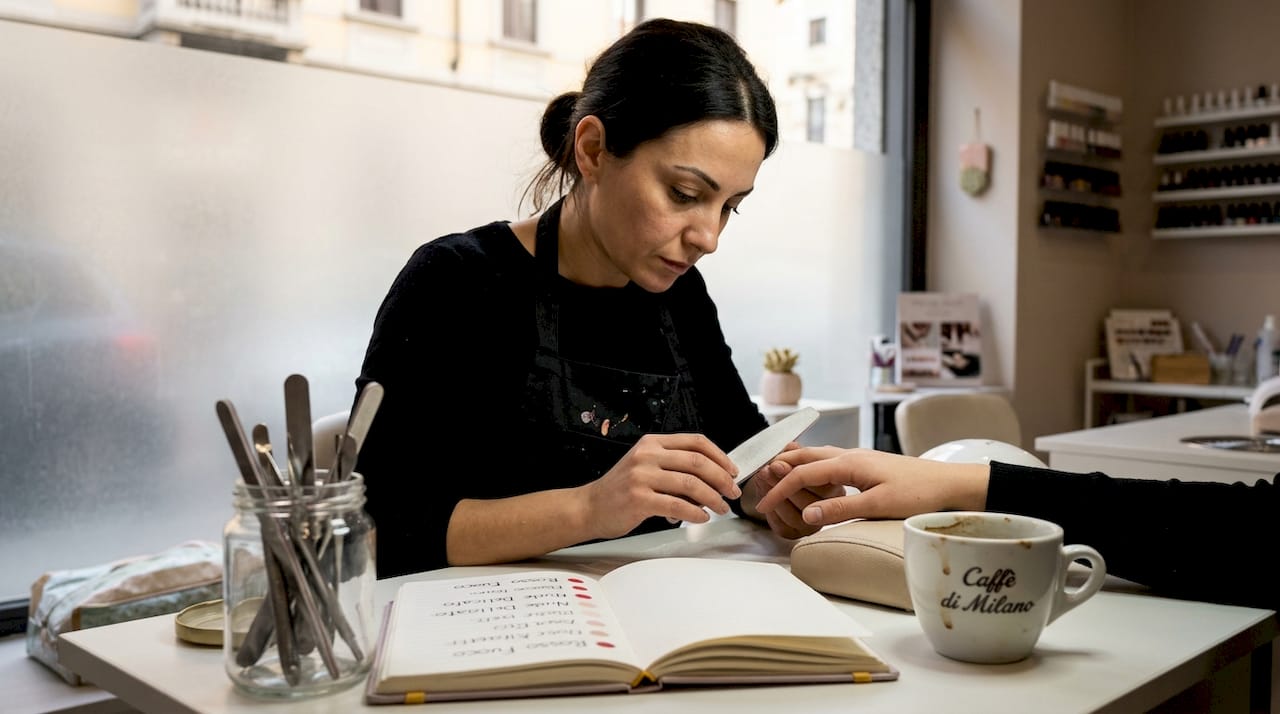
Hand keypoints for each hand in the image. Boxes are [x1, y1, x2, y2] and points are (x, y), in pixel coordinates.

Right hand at [580, 433, 740, 538]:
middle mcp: (647, 455)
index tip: (733, 471)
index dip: (720, 456)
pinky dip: (695, 513)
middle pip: (698, 462)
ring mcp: (642, 476)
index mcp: (652, 443)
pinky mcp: (639, 499)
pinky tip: (701, 518)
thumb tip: (713, 478)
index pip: (696, 441)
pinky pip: (677, 505)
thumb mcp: (645, 466)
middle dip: (722, 479)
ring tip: (721, 508)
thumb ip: (674, 467)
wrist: (589, 507)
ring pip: (691, 484)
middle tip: (732, 493)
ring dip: (713, 498)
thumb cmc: (621, 490)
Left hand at [740, 443, 843, 538]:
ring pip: (795, 515)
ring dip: (774, 495)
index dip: (795, 472)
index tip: (777, 463)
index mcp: (836, 489)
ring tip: (761, 477)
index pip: (819, 484)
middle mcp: (829, 510)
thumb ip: (796, 452)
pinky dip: (771, 511)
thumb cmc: (791, 472)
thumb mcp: (796, 458)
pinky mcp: (796, 534)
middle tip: (767, 469)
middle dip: (782, 482)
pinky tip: (763, 497)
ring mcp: (814, 525)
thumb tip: (792, 447)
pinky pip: (783, 526)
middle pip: (807, 500)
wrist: (775, 490)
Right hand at [753, 447, 989, 527]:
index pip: (802, 473)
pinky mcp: (868, 467)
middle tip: (759, 482)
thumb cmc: (920, 493)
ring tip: (778, 477)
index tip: (761, 505)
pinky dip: (814, 470)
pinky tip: (815, 481)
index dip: (778, 489)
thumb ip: (839, 510)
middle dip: (779, 468)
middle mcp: (850, 455)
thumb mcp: (878, 505)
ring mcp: (860, 459)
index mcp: (848, 462)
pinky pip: (831, 464)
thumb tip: (806, 517)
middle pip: (805, 456)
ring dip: (796, 466)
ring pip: (818, 458)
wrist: (952, 484)